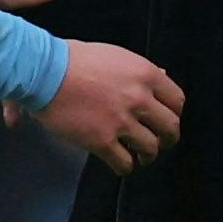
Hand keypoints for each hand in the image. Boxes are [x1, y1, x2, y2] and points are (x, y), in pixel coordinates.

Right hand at [36, 39, 184, 175]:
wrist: (45, 72)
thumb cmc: (74, 58)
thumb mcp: (114, 54)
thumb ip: (139, 69)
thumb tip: (161, 74)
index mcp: (145, 74)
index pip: (177, 100)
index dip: (173, 113)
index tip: (165, 119)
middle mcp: (139, 98)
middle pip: (171, 127)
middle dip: (167, 138)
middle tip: (159, 141)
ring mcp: (122, 122)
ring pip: (151, 149)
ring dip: (147, 155)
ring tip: (139, 155)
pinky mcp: (103, 141)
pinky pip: (125, 163)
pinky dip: (125, 166)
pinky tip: (119, 162)